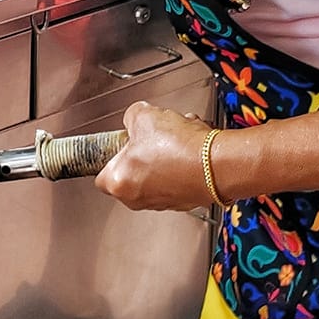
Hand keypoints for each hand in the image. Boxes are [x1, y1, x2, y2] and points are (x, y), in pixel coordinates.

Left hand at [94, 101, 214, 210]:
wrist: (218, 164)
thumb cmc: (179, 148)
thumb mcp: (143, 116)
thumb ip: (131, 117)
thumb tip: (135, 117)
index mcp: (119, 182)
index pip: (101, 174)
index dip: (111, 154)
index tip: (119, 145)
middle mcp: (138, 198)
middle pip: (132, 171)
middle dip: (143, 151)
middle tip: (152, 137)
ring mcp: (163, 202)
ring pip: (157, 172)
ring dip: (165, 154)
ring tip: (177, 138)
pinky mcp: (185, 201)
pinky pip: (178, 177)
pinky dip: (183, 163)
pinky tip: (192, 148)